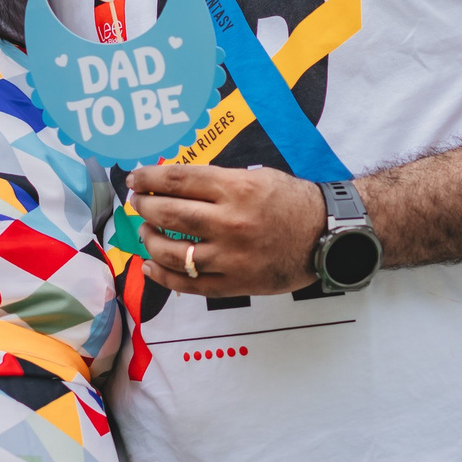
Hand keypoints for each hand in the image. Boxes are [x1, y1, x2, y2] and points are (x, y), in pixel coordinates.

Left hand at [128, 165, 325, 296]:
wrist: (326, 235)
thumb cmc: (292, 202)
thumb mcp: (257, 177)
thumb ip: (217, 181)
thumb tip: (174, 184)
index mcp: (236, 189)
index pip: (178, 181)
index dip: (149, 179)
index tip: (135, 179)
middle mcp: (230, 222)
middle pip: (169, 215)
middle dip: (145, 207)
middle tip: (137, 203)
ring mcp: (231, 257)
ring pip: (173, 253)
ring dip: (149, 241)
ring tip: (145, 233)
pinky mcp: (236, 283)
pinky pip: (189, 284)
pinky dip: (163, 277)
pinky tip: (150, 267)